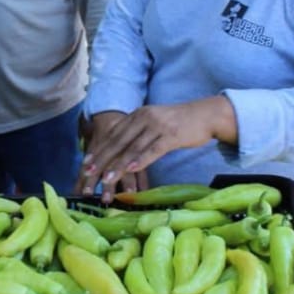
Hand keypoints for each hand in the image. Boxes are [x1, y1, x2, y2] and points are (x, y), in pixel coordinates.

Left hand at [78, 96, 235, 199]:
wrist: (207, 115)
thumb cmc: (180, 123)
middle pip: (118, 141)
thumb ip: (138, 132)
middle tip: (88, 173)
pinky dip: (140, 160)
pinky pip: (153, 150)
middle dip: (102, 159)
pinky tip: (130, 170)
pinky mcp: (172, 135)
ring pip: (133, 147)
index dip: (99, 149)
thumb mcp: (155, 123)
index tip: (86, 164)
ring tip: (106, 179)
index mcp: (138, 114)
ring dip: (118, 164)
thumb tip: (121, 150)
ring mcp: (158, 126)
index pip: (114, 133)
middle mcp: (145, 117)